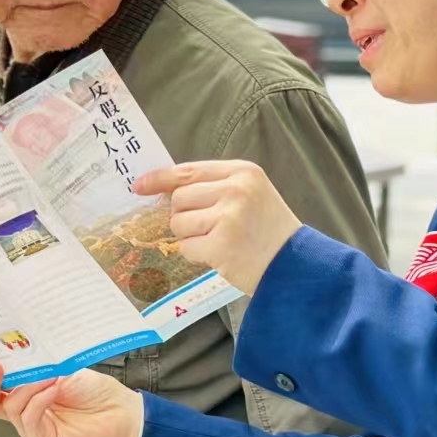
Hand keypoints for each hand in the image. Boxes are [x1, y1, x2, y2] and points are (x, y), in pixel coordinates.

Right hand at [0, 364, 143, 436]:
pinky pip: (29, 419)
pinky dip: (37, 401)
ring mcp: (32, 428)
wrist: (119, 411)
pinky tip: (52, 390)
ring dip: (28, 388)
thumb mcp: (60, 370)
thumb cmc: (94, 390)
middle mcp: (25, 411)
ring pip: (11, 408)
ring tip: (48, 376)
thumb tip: (13, 356)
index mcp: (26, 393)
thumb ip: (36, 367)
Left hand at [134, 160, 299, 293]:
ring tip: (218, 241)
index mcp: (242, 172)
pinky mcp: (221, 245)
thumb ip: (214, 187)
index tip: (139, 186)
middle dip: (184, 216)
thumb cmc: (269, 230)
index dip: (159, 179)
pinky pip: (186, 247)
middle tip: (208, 228)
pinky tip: (219, 255)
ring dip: (190, 237)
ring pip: (178, 224)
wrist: (297, 265)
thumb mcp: (251, 193)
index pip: (187, 171)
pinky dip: (197, 255)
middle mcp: (235, 190)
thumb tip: (165, 191)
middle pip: (178, 199)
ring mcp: (228, 217)